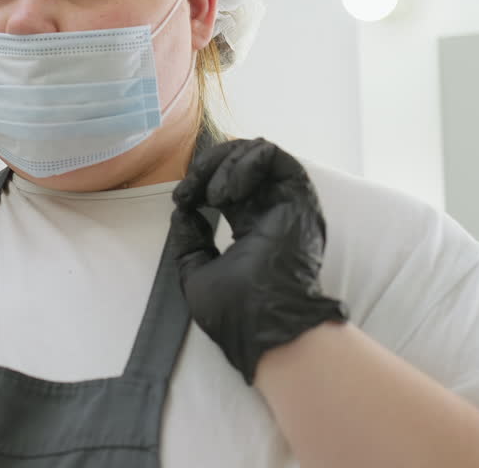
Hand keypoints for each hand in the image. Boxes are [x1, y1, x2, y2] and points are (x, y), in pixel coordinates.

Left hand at [170, 138, 348, 383]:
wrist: (261, 326)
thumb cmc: (233, 311)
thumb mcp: (197, 272)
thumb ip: (191, 240)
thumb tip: (183, 211)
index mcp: (252, 227)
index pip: (228, 184)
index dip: (200, 181)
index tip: (181, 200)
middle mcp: (271, 211)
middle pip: (241, 162)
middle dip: (208, 166)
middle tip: (189, 189)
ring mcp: (285, 203)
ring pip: (257, 153)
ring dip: (226, 163)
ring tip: (212, 194)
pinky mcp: (297, 199)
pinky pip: (275, 157)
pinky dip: (246, 162)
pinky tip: (228, 191)